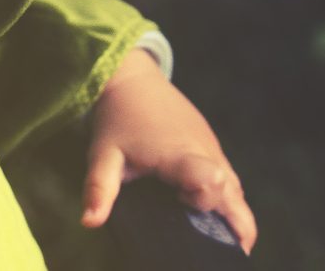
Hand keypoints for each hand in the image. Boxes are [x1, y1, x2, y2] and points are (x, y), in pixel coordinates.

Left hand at [80, 49, 256, 254]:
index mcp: (179, 154)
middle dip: (231, 224)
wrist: (132, 78)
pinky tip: (207, 213)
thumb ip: (100, 188)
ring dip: (231, 213)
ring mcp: (211, 146)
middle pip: (235, 194)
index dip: (204, 201)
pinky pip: (229, 176)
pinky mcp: (211, 142)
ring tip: (214, 239)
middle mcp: (203, 150)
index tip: (183, 205)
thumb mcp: (103, 153)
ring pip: (236, 188)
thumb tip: (89, 222)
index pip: (211, 181)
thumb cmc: (118, 117)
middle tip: (213, 246)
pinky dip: (226, 198)